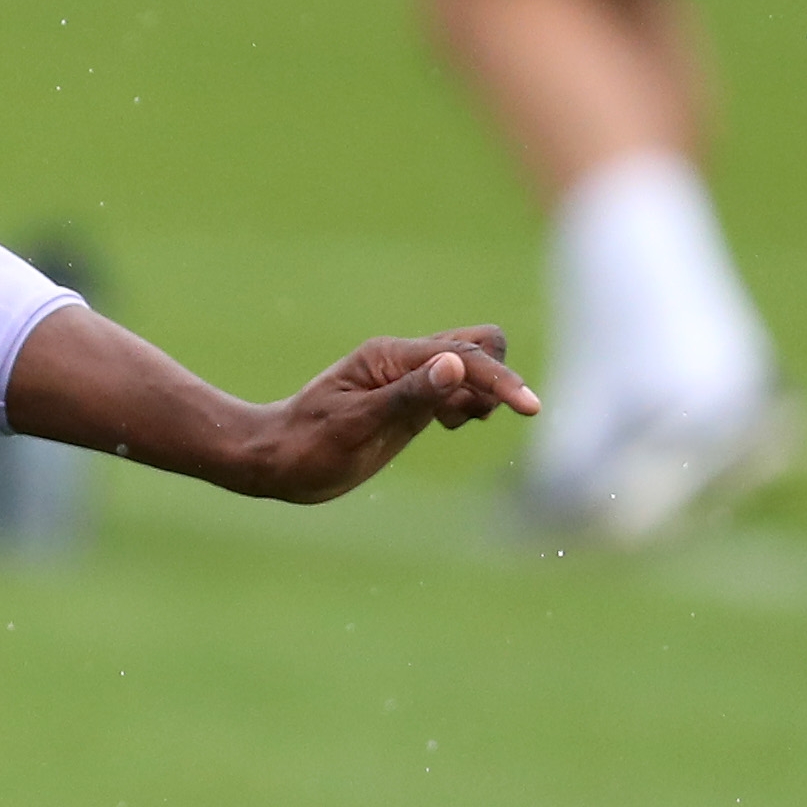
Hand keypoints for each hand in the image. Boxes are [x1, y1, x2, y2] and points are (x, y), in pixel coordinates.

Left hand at [236, 326, 538, 502]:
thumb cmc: (306, 445)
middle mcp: (403, 360)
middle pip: (480, 344)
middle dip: (494, 379)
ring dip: (483, 393)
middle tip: (464, 419)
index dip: (500, 381)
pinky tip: (447, 426)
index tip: (530, 409)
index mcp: (390, 357)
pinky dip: (469, 404)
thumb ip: (408, 396)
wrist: (276, 462)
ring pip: (473, 365)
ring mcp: (409, 378)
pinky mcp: (412, 399)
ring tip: (451, 425)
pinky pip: (459, 388)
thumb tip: (456, 365)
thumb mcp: (356, 425)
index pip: (464, 357)